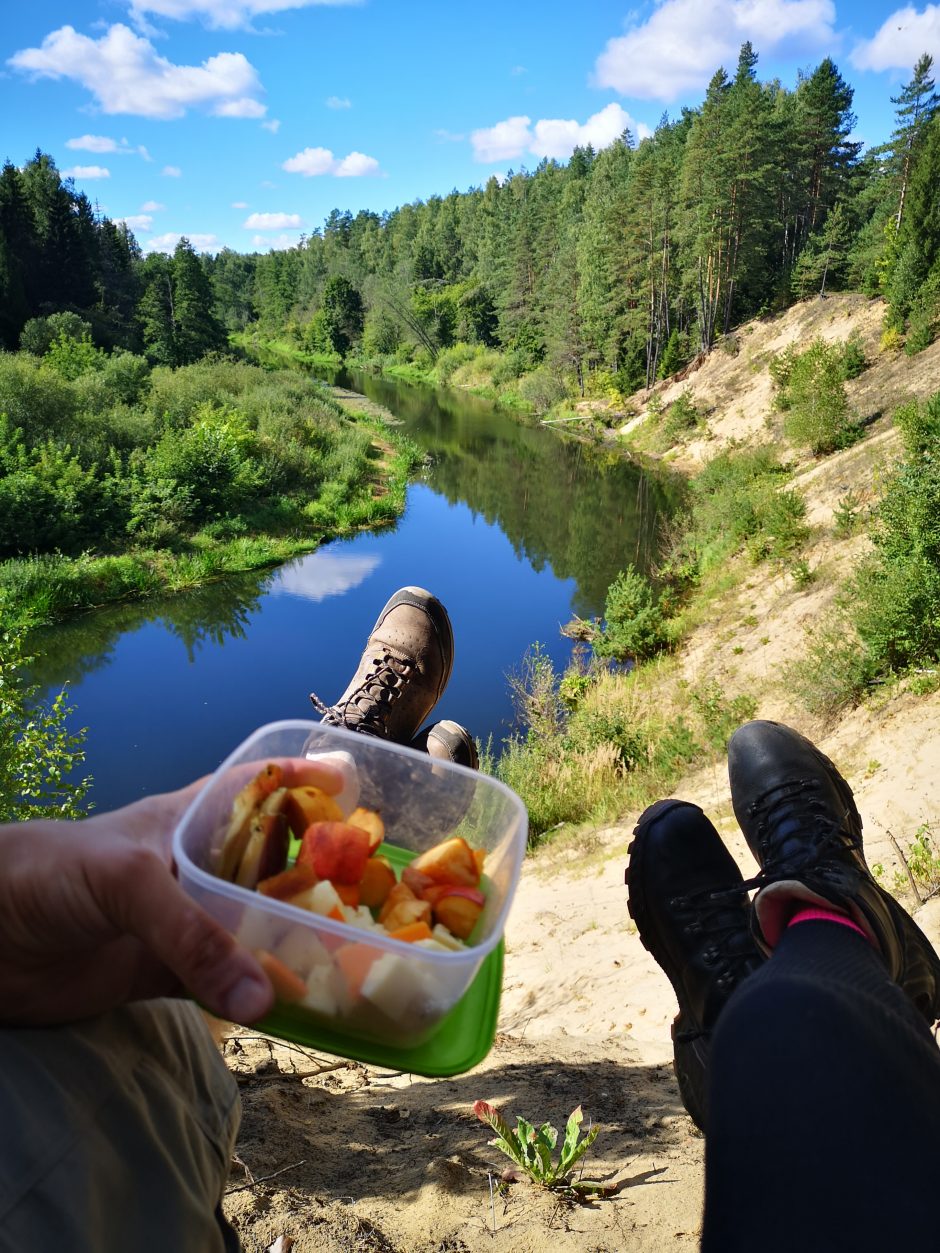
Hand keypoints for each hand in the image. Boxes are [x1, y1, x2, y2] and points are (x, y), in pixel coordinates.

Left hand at [0, 759, 340, 1026]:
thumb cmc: (54, 874)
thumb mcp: (130, 882)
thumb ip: (194, 936)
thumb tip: (267, 996)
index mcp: (192, 820)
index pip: (259, 786)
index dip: (305, 780)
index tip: (360, 784)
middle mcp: (196, 867)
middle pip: (271, 863)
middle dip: (319, 871)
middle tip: (378, 890)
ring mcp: (184, 922)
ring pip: (255, 927)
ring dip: (296, 942)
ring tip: (356, 955)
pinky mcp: (166, 974)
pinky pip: (225, 985)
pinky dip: (259, 996)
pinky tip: (296, 1007)